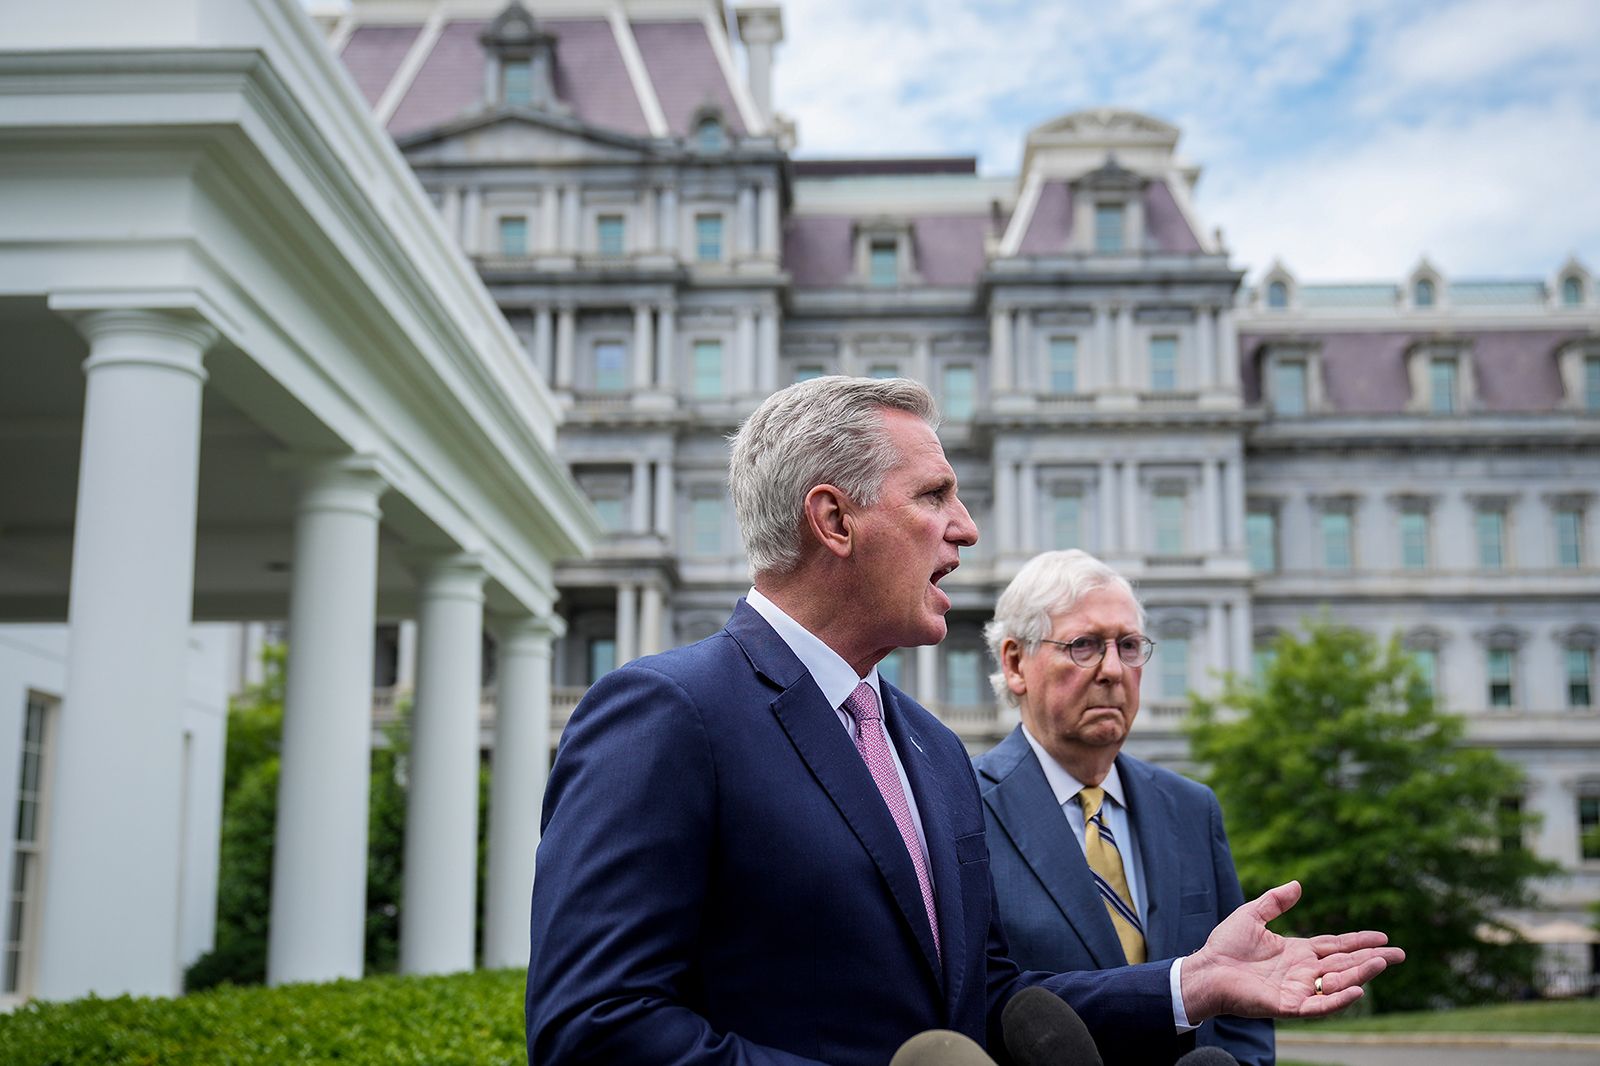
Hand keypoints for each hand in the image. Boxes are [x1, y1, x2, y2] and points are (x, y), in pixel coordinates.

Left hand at [1180, 880, 1404, 1020]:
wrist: (1205, 970)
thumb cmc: (1224, 946)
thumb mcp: (1251, 915)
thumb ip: (1274, 902)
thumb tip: (1298, 884)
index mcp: (1298, 952)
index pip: (1336, 946)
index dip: (1359, 942)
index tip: (1383, 937)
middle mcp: (1303, 971)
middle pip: (1345, 964)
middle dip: (1372, 960)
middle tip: (1400, 954)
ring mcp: (1298, 990)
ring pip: (1337, 983)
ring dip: (1361, 974)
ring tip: (1381, 962)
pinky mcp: (1288, 1006)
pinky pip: (1319, 1006)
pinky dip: (1338, 999)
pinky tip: (1357, 989)